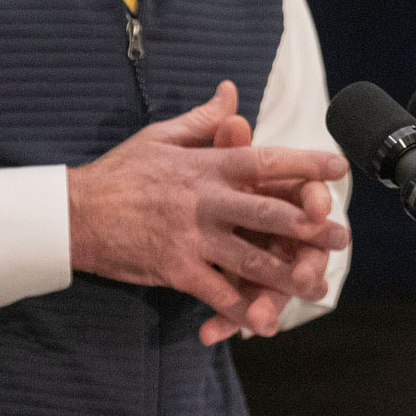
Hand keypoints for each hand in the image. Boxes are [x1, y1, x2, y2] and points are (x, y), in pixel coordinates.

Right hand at [67, 81, 347, 341]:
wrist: (74, 213)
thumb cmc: (119, 172)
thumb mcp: (161, 136)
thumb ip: (204, 120)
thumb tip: (232, 92)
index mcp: (206, 166)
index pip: (264, 161)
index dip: (304, 164)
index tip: (338, 167)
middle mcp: (204, 200)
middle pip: (267, 213)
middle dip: (309, 227)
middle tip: (341, 237)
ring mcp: (191, 237)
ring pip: (250, 258)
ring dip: (286, 274)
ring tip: (317, 285)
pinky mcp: (176, 268)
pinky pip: (216, 292)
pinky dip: (241, 309)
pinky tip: (264, 323)